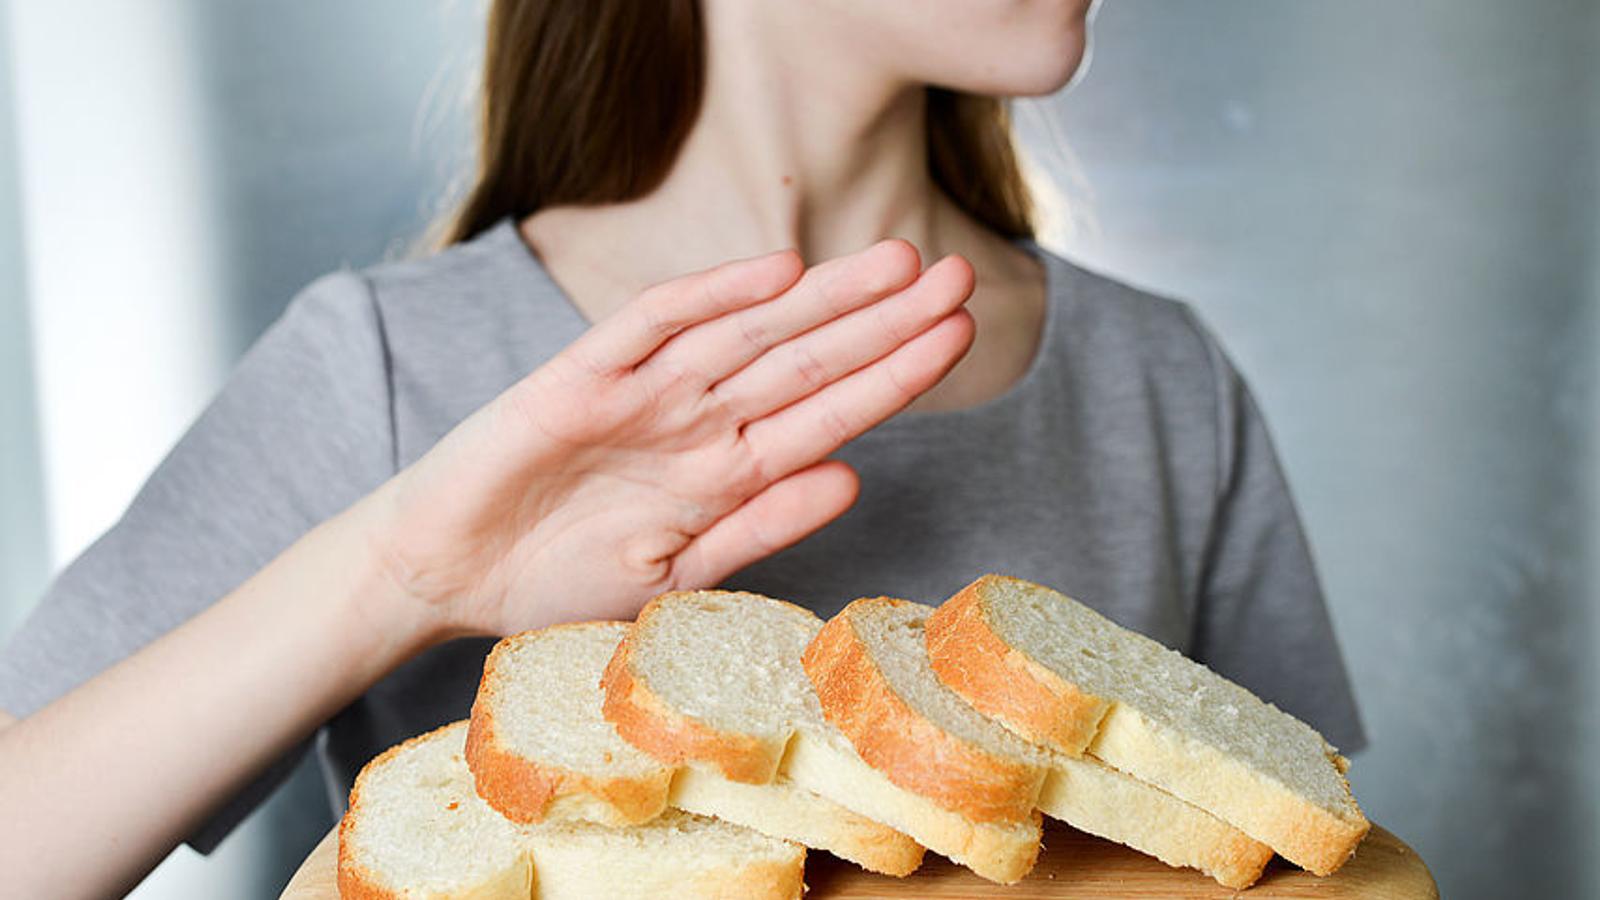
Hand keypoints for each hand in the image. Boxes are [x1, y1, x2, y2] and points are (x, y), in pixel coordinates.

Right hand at [361, 239, 974, 638]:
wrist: (445, 574)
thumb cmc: (557, 580)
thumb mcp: (675, 575)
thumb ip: (760, 527)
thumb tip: (854, 481)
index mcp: (727, 472)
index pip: (830, 414)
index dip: (896, 375)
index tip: (961, 336)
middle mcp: (697, 421)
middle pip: (807, 359)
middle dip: (884, 319)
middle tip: (961, 274)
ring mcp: (643, 393)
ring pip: (749, 332)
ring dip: (823, 299)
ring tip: (898, 263)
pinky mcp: (578, 376)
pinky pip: (651, 326)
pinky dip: (709, 298)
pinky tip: (775, 272)